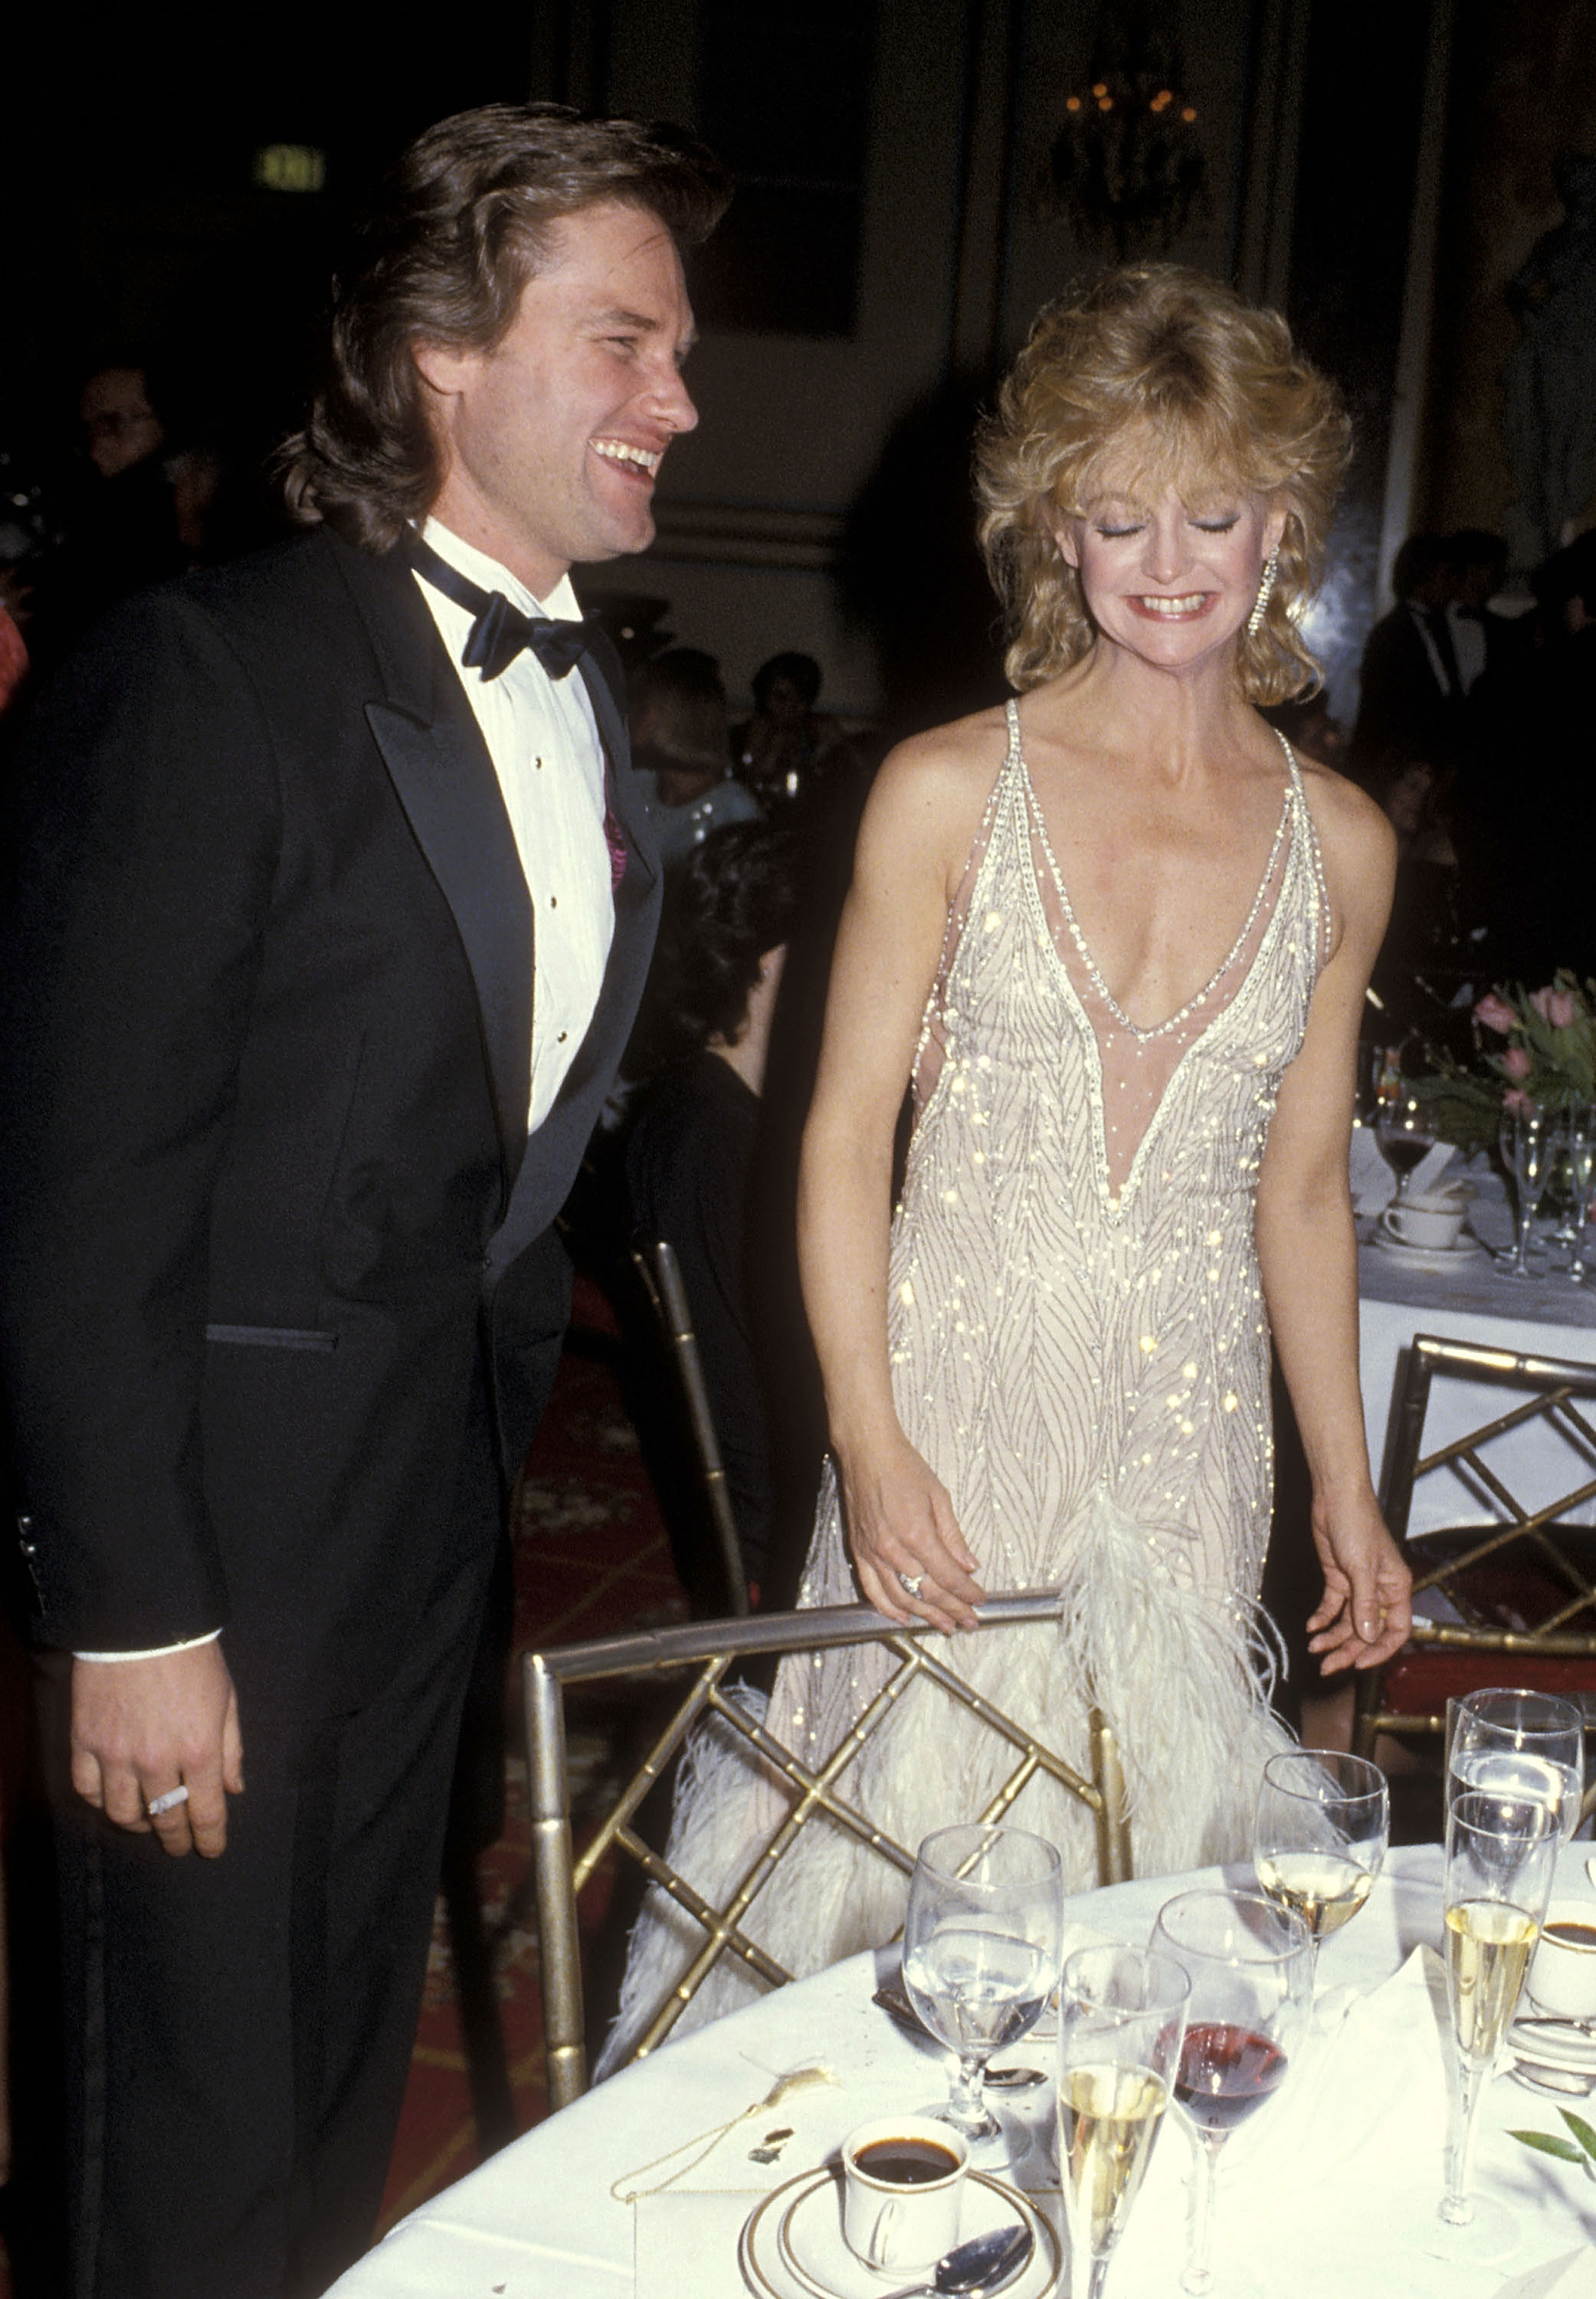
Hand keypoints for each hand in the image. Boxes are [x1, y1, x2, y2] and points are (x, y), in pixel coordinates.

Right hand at [70, 1643, 243, 1857]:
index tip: (212, 1849)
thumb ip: (231, 1748)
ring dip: (139, 1826)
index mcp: (199, 1750)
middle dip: (176, 1839)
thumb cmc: (193, 1657)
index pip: (205, 1812)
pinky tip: (113, 1800)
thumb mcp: (227, 1699)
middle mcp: (157, 1761)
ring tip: (148, 1824)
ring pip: (123, 1814)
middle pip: (165, 1819)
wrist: (143, 1622)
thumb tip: (234, 1788)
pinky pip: (88, 1789)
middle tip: (180, 1845)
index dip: (210, 1838)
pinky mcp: (85, 1742)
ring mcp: (116, 1754)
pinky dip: (100, 1802)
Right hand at [836, 1427, 983, 1633]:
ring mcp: (874, 1553)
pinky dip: (887, 1608)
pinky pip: (872, 1589)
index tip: (980, 1600)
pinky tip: (902, 1617)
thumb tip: (969, 1565)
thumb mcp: (939, 1496)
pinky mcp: (859, 1551)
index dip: (967, 1593)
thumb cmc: (904, 1467)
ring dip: (925, 1616)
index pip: (948, 1577)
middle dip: (952, 1610)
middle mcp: (894, 1549)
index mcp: (918, 1534)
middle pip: (927, 1593)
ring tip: (943, 1625)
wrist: (867, 1452)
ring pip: (902, 1598)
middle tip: (968, 1621)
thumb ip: (953, 1536)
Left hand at [1306, 1492, 1411, 1675]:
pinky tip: (1312, 1627)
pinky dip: (1322, 1618)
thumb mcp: (1361, 1567)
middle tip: (1327, 1666)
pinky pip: (1333, 1606)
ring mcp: (1358, 1585)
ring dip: (1332, 1637)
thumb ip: (1365, 1603)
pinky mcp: (1338, 1578)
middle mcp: (1379, 1590)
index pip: (1395, 1630)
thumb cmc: (1358, 1525)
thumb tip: (1368, 1637)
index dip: (1379, 1650)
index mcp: (1396, 1589)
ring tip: (1314, 1649)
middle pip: (1367, 1631)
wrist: (1336, 1497)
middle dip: (1348, 1650)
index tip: (1359, 1663)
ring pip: (1348, 1622)